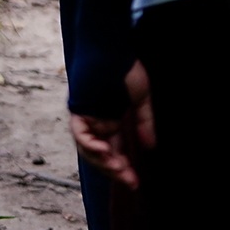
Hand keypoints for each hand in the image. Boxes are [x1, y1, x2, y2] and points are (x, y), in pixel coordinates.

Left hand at [69, 59, 153, 190]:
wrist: (112, 47)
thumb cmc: (126, 68)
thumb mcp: (141, 98)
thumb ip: (144, 122)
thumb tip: (150, 146)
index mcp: (110, 121)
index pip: (115, 152)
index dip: (124, 168)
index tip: (136, 182)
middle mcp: (96, 122)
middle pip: (101, 155)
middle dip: (115, 170)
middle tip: (130, 182)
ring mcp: (86, 116)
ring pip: (88, 149)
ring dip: (103, 162)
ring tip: (119, 169)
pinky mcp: (78, 109)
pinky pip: (80, 133)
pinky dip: (90, 145)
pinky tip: (104, 152)